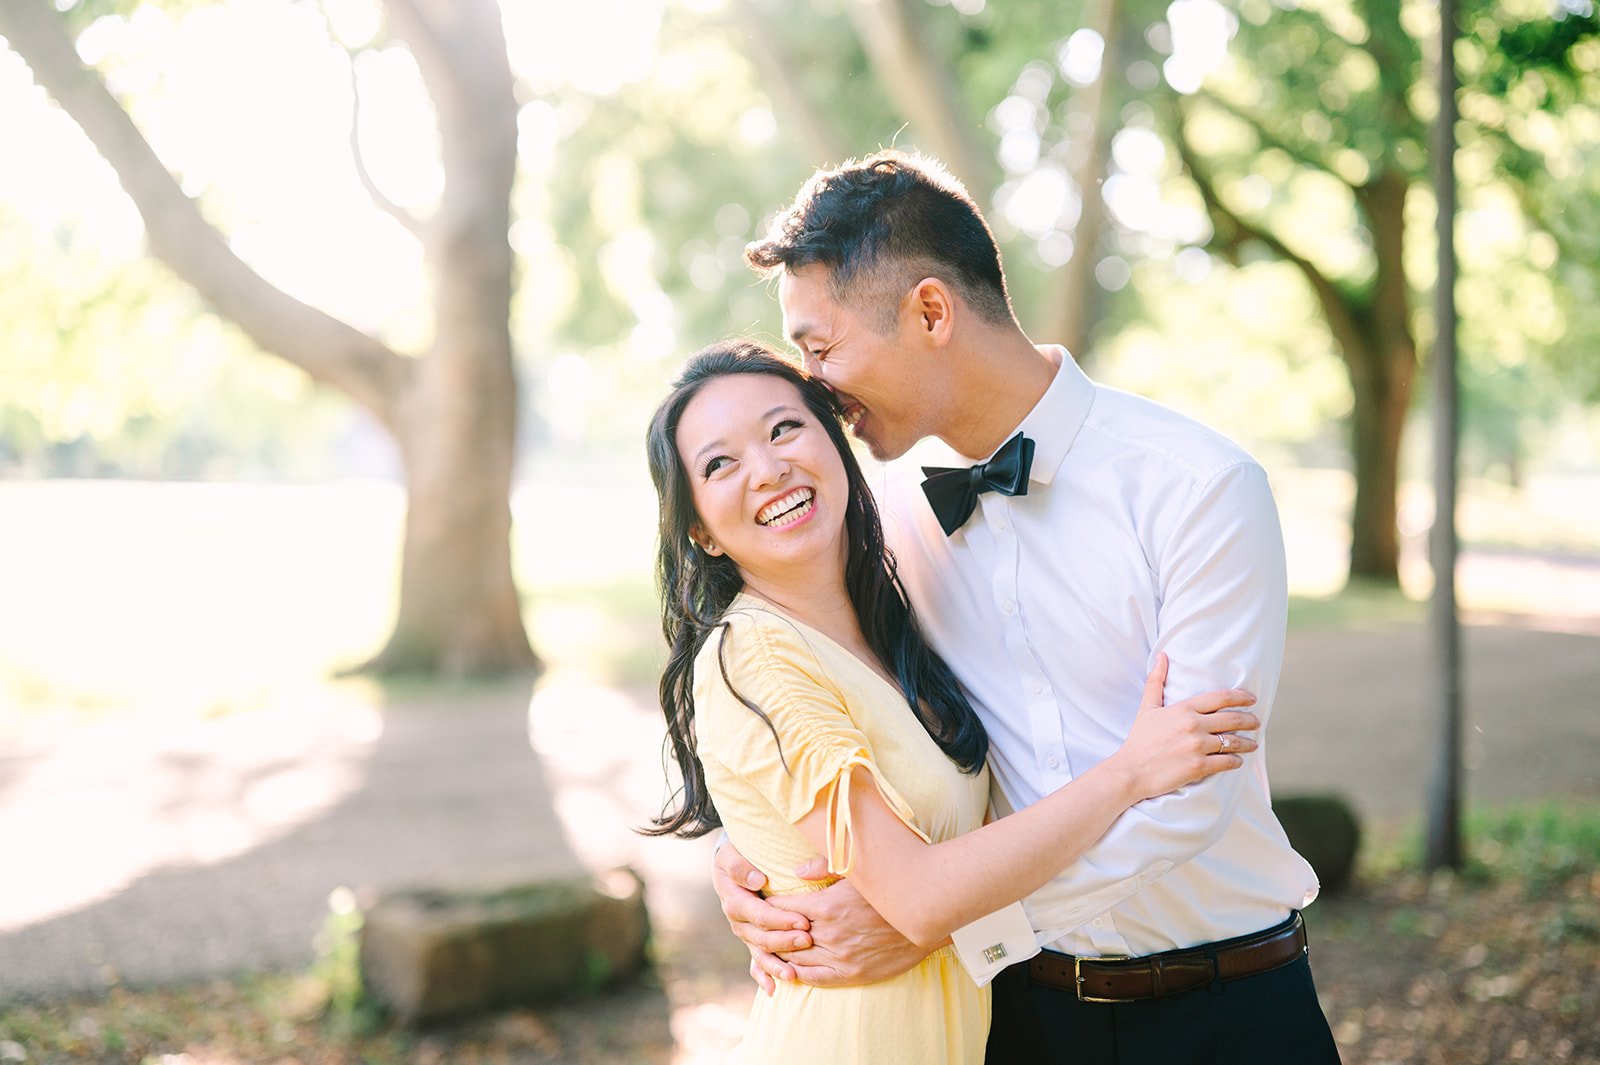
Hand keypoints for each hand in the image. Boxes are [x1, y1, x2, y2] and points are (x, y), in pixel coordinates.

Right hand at [712, 839, 812, 993]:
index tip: (803, 921)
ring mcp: (743, 931)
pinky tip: (774, 990)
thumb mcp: (733, 851)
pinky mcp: (750, 939)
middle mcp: (736, 918)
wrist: (732, 859)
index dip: (780, 920)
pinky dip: (762, 976)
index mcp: (733, 897)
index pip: (757, 913)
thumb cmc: (739, 851)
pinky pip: (754, 961)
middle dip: (784, 941)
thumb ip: (742, 864)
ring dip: (775, 964)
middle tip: (808, 941)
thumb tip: (757, 880)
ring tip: (793, 975)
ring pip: (758, 952)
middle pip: (760, 936)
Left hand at [773, 865, 933, 986]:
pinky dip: (796, 974)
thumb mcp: (858, 870)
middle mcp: (829, 934)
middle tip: (757, 926)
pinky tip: (788, 969)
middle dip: (768, 930)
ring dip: (779, 953)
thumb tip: (796, 871)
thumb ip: (824, 865)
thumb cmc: (889, 888)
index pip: (783, 908)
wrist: (923, 917)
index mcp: (827, 906)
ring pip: (795, 958)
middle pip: (784, 935)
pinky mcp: (851, 973)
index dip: (768, 905)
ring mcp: (840, 956)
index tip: (761, 901)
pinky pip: (814, 978)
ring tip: (768, 947)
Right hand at [1115, 653, 1259, 799]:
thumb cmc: (1139, 740)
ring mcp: (1198, 747)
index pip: (1221, 698)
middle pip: (1233, 719)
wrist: (1131, 771)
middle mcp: (1194, 725)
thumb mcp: (1147, 708)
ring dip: (1247, 743)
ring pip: (1233, 742)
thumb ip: (1156, 681)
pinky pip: (1227, 762)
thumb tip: (1163, 656)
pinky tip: (1239, 761)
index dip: (1241, 697)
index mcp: (1184, 709)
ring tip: (1253, 744)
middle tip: (1256, 722)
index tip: (1252, 699)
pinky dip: (1236, 761)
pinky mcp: (1199, 767)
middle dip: (1250, 720)